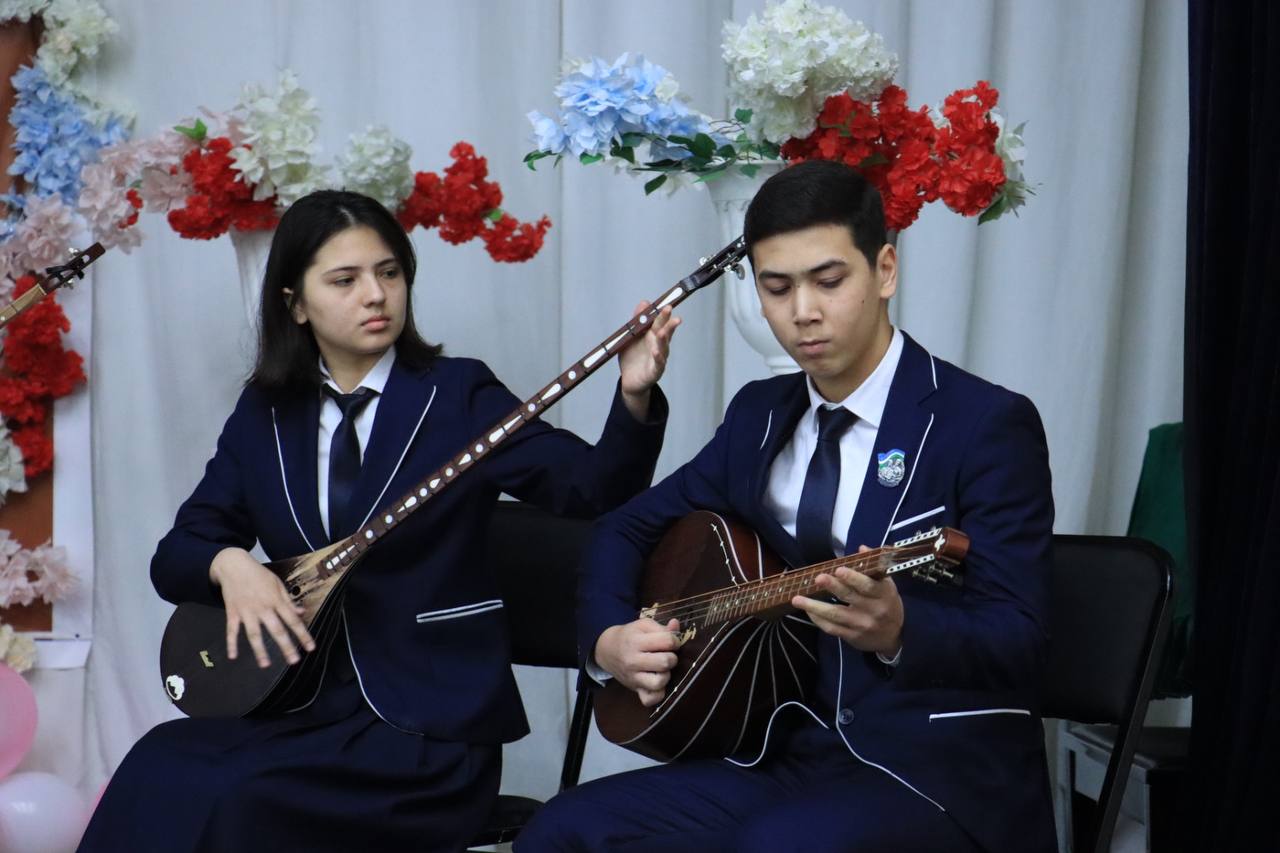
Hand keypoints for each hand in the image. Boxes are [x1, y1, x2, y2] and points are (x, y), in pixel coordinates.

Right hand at [210, 547, 315, 667]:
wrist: (234, 566)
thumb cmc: (258, 575)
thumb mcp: (277, 583)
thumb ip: (288, 600)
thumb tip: (301, 612)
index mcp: (276, 600)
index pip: (293, 620)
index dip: (303, 634)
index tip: (310, 648)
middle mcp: (263, 608)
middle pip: (276, 630)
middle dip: (286, 646)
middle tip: (293, 661)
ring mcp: (246, 611)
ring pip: (254, 634)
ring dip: (260, 650)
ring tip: (265, 665)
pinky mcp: (232, 613)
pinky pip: (231, 631)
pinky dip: (231, 643)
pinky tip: (232, 656)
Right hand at [594, 618, 681, 706]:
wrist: (607, 650)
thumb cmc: (629, 636)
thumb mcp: (643, 626)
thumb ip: (661, 627)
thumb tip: (676, 626)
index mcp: (636, 641)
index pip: (667, 641)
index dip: (674, 640)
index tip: (670, 642)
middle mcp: (633, 661)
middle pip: (665, 662)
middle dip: (672, 657)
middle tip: (667, 655)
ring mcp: (634, 678)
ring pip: (659, 682)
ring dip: (666, 675)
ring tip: (663, 669)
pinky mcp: (635, 690)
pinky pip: (649, 700)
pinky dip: (658, 694)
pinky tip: (659, 684)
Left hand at [618, 301, 680, 420]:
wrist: (630, 380)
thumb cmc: (633, 357)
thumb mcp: (631, 337)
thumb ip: (637, 321)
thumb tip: (644, 302)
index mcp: (653, 336)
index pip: (660, 323)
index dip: (663, 314)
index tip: (667, 304)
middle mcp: (659, 346)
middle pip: (665, 332)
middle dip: (668, 322)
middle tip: (669, 311)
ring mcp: (659, 359)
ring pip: (663, 348)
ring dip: (663, 339)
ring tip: (662, 331)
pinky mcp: (655, 372)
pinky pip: (658, 364)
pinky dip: (658, 358)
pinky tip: (656, 352)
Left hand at [791, 545, 903, 656]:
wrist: (895, 637)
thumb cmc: (887, 603)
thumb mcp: (887, 585)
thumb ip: (875, 567)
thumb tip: (861, 548)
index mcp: (883, 594)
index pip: (868, 585)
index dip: (853, 578)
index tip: (839, 569)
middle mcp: (873, 610)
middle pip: (850, 597)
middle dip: (832, 587)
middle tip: (818, 578)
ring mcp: (861, 625)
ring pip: (836, 615)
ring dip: (814, 606)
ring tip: (796, 599)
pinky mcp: (852, 637)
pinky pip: (832, 628)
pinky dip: (818, 619)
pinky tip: (807, 610)